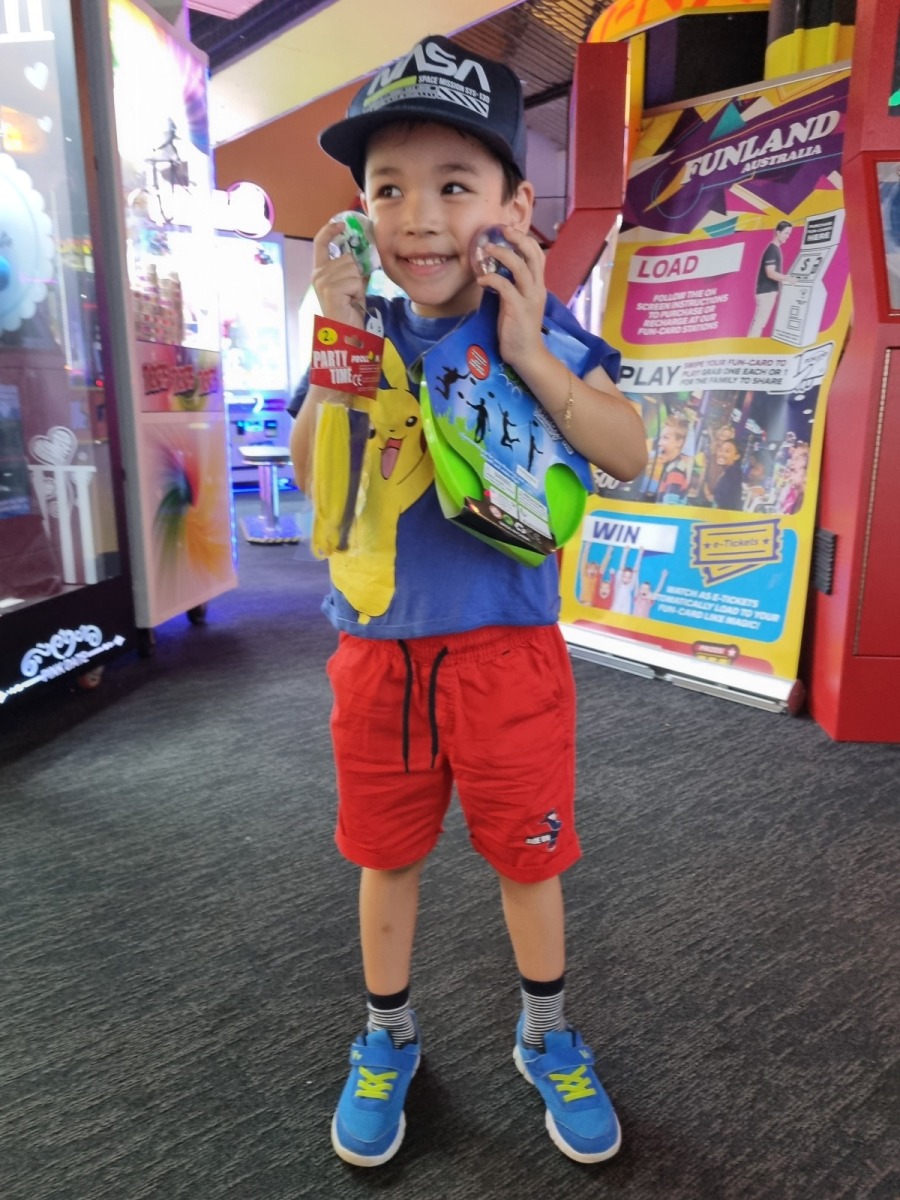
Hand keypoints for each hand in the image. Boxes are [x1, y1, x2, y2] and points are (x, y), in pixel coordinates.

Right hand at [310, 219, 366, 328]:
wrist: (345, 332)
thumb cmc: (349, 310)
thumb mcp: (353, 284)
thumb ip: (354, 268)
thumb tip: (365, 251)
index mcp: (320, 271)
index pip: (320, 243)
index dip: (330, 230)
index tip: (341, 223)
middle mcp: (318, 274)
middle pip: (347, 258)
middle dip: (356, 273)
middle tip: (352, 292)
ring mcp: (322, 281)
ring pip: (353, 268)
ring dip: (358, 284)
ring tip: (351, 298)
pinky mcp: (330, 289)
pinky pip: (355, 280)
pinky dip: (358, 292)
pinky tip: (351, 302)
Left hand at [475, 226, 546, 372]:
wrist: (527, 355)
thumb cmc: (519, 330)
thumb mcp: (519, 303)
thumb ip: (513, 286)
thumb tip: (496, 270)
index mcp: (539, 286)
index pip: (538, 255)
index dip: (525, 240)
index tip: (508, 232)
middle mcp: (538, 289)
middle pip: (534, 255)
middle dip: (518, 239)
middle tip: (501, 231)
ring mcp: (529, 299)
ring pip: (520, 268)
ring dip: (503, 255)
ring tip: (487, 249)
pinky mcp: (518, 309)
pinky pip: (505, 287)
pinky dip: (492, 278)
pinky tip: (481, 279)